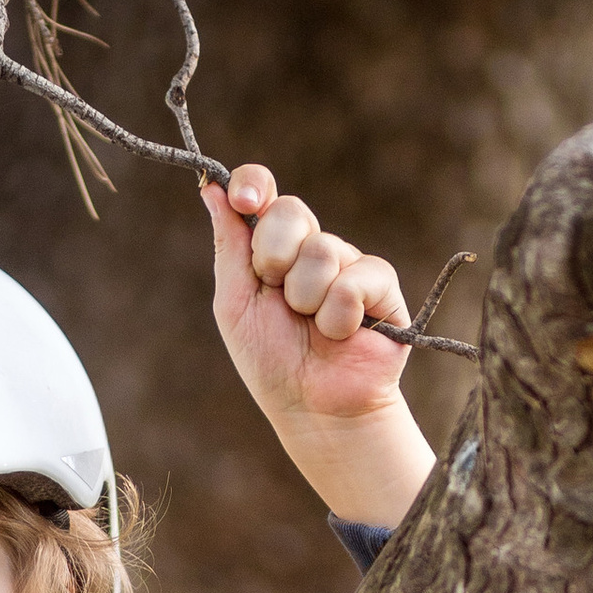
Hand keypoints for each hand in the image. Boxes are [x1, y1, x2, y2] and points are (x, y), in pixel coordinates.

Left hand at [205, 164, 434, 530]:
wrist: (313, 408)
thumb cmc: (271, 361)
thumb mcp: (235, 304)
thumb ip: (229, 246)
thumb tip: (212, 188)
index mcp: (270, 246)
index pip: (263, 190)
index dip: (253, 184)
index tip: (244, 198)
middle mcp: (309, 247)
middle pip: (290, 211)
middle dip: (273, 258)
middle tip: (277, 296)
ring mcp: (346, 262)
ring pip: (322, 250)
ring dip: (306, 299)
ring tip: (312, 328)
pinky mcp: (380, 284)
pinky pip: (355, 278)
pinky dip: (338, 315)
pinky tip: (341, 335)